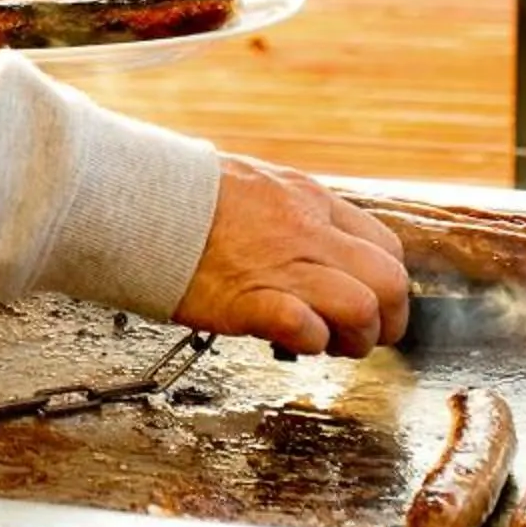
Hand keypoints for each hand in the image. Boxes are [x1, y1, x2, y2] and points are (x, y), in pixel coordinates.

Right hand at [173, 156, 410, 358]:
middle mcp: (306, 231)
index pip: (385, 247)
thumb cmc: (183, 195)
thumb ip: (291, 211)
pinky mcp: (250, 300)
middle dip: (386, 320)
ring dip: (352, 339)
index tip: (367, 303)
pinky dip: (308, 341)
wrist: (135, 198)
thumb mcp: (255, 182)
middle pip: (390, 281)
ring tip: (323, 344)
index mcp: (309, 200)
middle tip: (359, 336)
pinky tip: (288, 339)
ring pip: (362, 308)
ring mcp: (282, 265)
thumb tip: (312, 244)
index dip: (383, 285)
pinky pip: (306, 327)